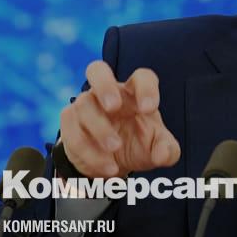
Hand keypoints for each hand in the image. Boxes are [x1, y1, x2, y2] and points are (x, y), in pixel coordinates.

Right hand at [59, 61, 180, 177]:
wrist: (111, 163)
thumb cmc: (138, 146)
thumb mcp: (158, 151)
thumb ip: (167, 151)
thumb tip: (163, 153)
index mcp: (135, 93)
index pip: (142, 77)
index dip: (146, 88)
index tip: (149, 109)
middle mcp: (109, 93)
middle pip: (97, 70)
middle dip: (104, 86)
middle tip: (113, 107)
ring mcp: (85, 105)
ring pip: (84, 106)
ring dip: (99, 129)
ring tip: (114, 150)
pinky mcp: (70, 123)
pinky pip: (72, 132)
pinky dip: (89, 151)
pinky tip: (105, 166)